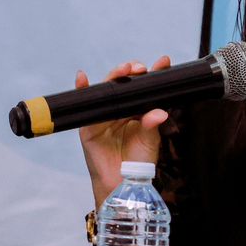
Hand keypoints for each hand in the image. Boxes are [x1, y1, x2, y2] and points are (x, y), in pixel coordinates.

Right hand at [76, 56, 170, 208]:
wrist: (124, 183)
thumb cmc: (139, 161)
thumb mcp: (150, 140)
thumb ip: (153, 124)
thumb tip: (160, 112)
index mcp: (138, 110)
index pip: (145, 88)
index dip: (153, 75)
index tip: (163, 62)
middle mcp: (121, 109)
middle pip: (125, 85)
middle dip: (132, 72)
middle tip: (141, 68)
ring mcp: (105, 115)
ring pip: (107, 90)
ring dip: (113, 76)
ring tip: (123, 70)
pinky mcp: (90, 125)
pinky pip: (85, 105)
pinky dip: (81, 89)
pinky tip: (82, 77)